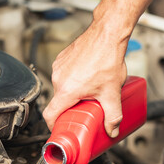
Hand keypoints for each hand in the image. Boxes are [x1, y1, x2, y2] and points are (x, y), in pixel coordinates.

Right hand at [43, 20, 127, 137]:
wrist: (106, 34)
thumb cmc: (107, 58)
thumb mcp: (112, 92)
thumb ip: (113, 115)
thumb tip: (112, 129)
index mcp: (67, 90)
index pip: (50, 115)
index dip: (53, 125)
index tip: (59, 128)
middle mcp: (58, 79)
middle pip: (58, 101)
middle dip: (70, 107)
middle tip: (84, 107)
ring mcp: (58, 68)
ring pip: (61, 87)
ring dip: (71, 91)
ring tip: (88, 88)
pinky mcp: (60, 59)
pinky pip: (62, 75)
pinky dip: (71, 79)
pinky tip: (86, 75)